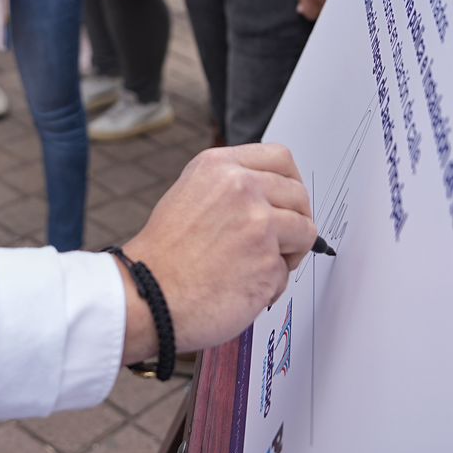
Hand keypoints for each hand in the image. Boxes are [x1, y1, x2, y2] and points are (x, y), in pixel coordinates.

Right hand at [116, 144, 315, 362]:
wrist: (147, 294)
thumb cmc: (164, 254)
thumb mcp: (190, 194)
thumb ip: (230, 186)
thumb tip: (269, 193)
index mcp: (220, 166)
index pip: (280, 158)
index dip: (291, 183)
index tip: (288, 201)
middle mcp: (242, 188)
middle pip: (299, 195)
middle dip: (295, 221)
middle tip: (278, 242)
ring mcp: (258, 224)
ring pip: (305, 231)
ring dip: (289, 252)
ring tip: (259, 265)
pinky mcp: (268, 262)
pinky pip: (287, 272)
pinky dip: (271, 285)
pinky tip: (242, 288)